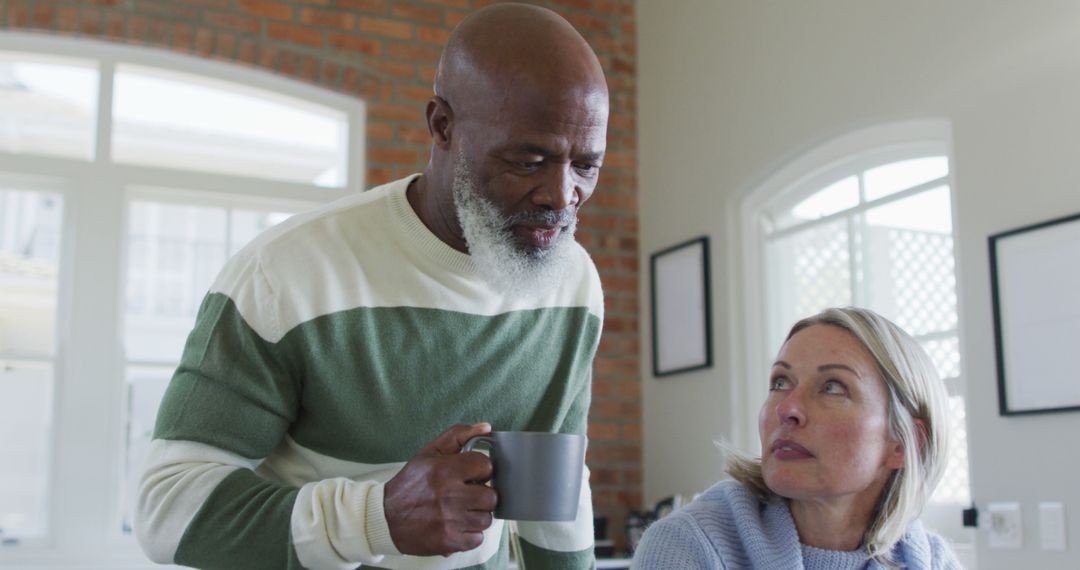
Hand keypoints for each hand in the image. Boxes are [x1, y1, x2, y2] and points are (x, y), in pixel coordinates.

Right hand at [384, 422, 497, 555]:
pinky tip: (455, 525)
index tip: (471, 474)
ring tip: (459, 511)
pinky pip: (478, 538)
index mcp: (444, 470)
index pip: (486, 466)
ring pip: (486, 519)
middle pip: (491, 496)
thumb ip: (458, 436)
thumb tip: (486, 428)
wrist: (385, 518)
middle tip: (467, 495)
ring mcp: (450, 521)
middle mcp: (449, 496)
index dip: (480, 470)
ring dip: (476, 516)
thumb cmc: (410, 484)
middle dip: (481, 495)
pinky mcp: (449, 541)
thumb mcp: (429, 453)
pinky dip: (469, 534)